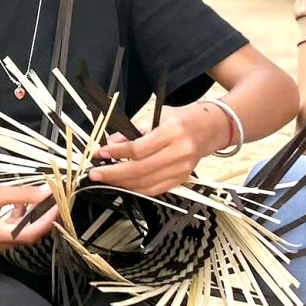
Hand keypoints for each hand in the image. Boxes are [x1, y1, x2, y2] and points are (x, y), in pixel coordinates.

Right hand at [0, 179, 59, 257]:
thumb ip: (21, 194)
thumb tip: (47, 193)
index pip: (28, 234)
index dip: (46, 221)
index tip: (58, 205)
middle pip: (25, 237)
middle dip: (41, 218)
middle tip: (52, 199)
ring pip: (18, 237)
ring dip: (30, 219)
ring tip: (36, 199)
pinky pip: (9, 236)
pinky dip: (17, 222)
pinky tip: (19, 206)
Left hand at [89, 102, 226, 195]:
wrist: (210, 129)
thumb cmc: (181, 119)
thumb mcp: (157, 116)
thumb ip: (133, 131)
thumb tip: (109, 143)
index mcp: (173, 132)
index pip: (139, 148)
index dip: (117, 152)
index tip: (100, 152)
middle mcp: (179, 153)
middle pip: (140, 169)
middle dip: (114, 173)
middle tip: (95, 173)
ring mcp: (182, 169)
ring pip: (146, 183)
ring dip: (122, 183)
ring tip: (105, 179)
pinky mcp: (182, 179)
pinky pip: (155, 190)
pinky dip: (136, 189)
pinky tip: (123, 184)